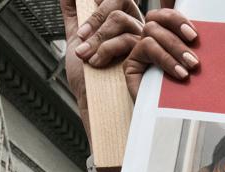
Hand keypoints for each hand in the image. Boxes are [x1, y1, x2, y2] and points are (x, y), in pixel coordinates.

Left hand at [60, 0, 144, 128]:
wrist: (98, 109)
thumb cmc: (90, 82)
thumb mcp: (77, 42)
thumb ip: (74, 16)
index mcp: (123, 21)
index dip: (96, 9)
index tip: (81, 31)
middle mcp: (136, 27)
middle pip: (119, 0)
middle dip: (94, 21)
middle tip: (82, 43)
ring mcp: (145, 40)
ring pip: (120, 20)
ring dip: (97, 39)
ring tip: (89, 60)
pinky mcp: (150, 56)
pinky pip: (128, 39)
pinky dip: (106, 50)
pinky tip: (98, 63)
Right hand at [124, 6, 200, 99]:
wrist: (172, 121)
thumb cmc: (185, 95)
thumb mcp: (193, 68)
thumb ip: (194, 51)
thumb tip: (209, 38)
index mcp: (166, 35)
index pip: (167, 16)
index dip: (178, 18)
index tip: (195, 35)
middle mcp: (151, 39)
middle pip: (158, 20)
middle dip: (178, 36)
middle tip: (195, 59)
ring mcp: (140, 50)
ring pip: (152, 32)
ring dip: (174, 48)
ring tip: (189, 69)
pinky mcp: (131, 63)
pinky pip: (146, 47)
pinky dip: (165, 58)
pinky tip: (179, 73)